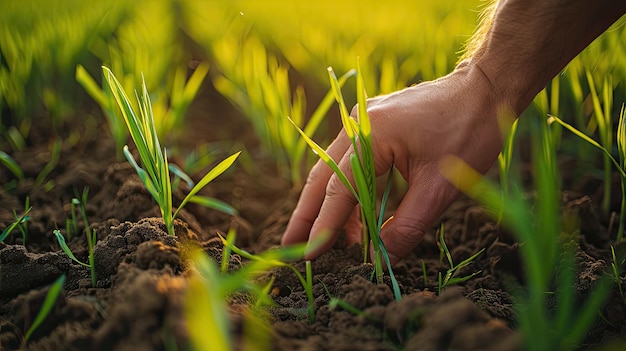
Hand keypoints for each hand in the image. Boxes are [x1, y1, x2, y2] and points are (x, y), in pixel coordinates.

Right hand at [282, 63, 509, 265]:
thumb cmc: (468, 131)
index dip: (323, 226)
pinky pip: (352, 164)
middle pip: (323, 178)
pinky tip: (356, 220)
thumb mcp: (441, 186)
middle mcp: (358, 125)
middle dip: (308, 215)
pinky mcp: (374, 127)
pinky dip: (352, 193)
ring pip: (335, 172)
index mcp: (370, 136)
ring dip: (332, 207)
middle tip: (290, 247)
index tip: (308, 255)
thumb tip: (382, 259)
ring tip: (328, 243)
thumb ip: (408, 225)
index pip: (338, 191)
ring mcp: (364, 123)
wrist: (485, 89)